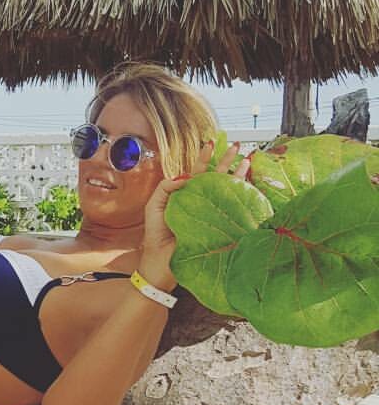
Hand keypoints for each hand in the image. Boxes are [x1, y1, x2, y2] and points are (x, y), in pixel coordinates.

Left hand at [141, 139, 251, 287]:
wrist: (162, 262)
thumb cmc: (156, 235)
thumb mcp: (154, 206)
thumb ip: (165, 188)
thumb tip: (186, 176)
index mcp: (185, 195)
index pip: (197, 172)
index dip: (204, 157)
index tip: (211, 142)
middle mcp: (201, 202)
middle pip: (216, 176)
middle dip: (227, 160)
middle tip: (237, 145)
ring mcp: (211, 213)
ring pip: (227, 189)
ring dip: (238, 174)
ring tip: (248, 159)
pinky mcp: (219, 226)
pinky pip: (233, 209)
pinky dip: (243, 197)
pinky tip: (250, 186)